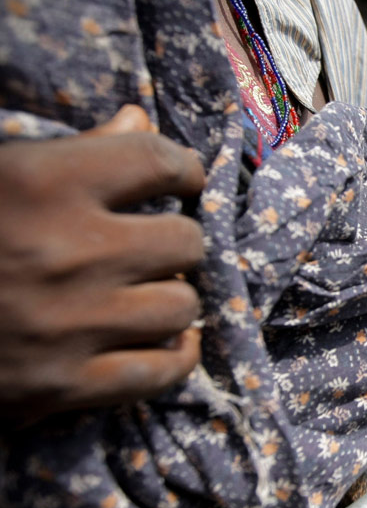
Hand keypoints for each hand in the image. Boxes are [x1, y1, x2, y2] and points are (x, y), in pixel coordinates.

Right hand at [0, 106, 205, 426]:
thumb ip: (75, 149)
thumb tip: (141, 121)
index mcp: (40, 183)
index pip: (158, 162)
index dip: (182, 170)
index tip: (182, 180)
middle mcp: (64, 252)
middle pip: (184, 242)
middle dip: (177, 240)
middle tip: (156, 245)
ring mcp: (65, 326)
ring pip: (181, 306)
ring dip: (173, 297)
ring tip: (149, 291)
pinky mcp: (60, 386)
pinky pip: (162, 371)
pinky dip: (176, 356)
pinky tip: (169, 339)